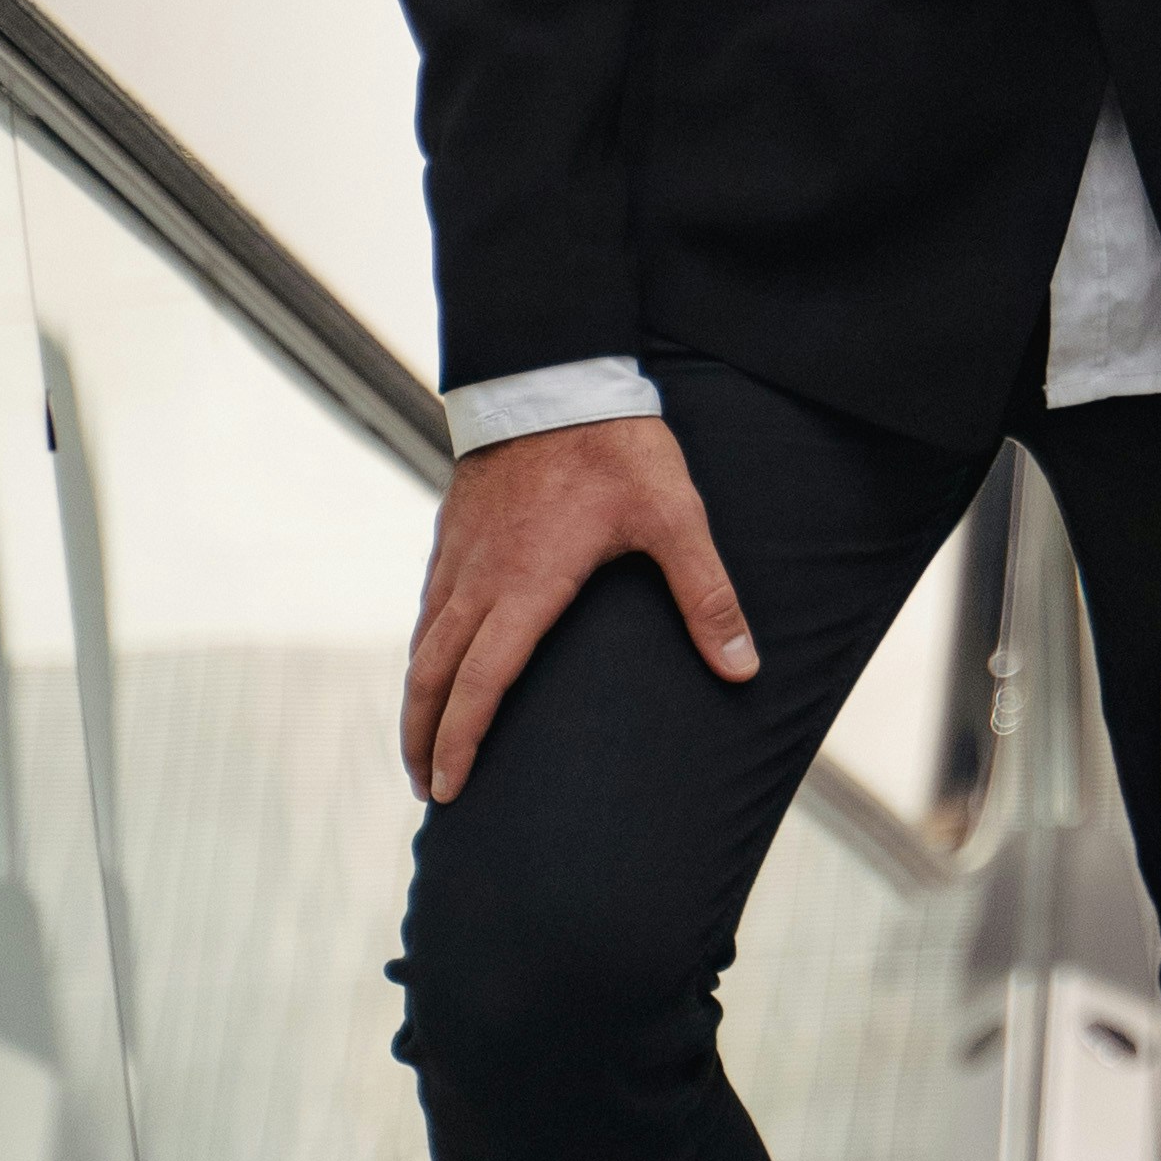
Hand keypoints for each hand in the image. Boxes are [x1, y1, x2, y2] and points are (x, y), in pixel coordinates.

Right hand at [403, 411, 758, 803]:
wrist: (552, 371)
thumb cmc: (616, 445)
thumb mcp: (674, 517)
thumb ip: (706, 594)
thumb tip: (743, 667)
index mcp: (525, 586)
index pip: (481, 683)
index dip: (461, 741)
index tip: (448, 788)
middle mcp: (479, 578)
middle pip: (433, 675)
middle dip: (423, 737)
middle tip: (425, 789)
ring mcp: (459, 553)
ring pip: (423, 641)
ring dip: (417, 698)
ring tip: (420, 741)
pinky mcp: (453, 530)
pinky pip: (426, 604)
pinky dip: (422, 648)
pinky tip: (432, 661)